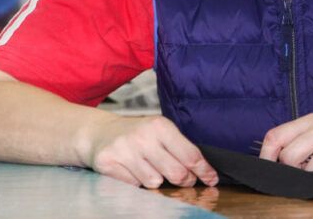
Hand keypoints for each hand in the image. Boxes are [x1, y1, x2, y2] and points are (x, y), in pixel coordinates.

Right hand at [85, 115, 217, 188]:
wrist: (100, 133)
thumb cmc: (138, 135)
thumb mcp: (161, 133)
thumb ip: (181, 149)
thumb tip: (205, 173)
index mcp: (161, 126)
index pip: (190, 155)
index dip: (204, 171)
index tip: (212, 180)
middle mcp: (143, 137)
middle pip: (176, 173)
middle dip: (184, 180)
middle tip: (183, 180)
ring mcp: (125, 150)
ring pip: (155, 183)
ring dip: (155, 180)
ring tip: (148, 167)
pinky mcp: (109, 163)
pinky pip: (134, 186)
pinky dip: (136, 183)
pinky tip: (130, 170)